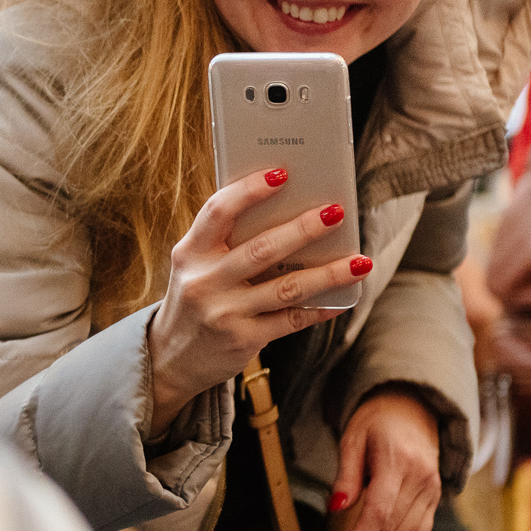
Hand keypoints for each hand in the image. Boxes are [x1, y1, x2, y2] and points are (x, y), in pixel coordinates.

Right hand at [147, 167, 371, 433]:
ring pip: (286, 287)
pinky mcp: (243, 340)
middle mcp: (204, 281)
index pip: (218, 211)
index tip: (282, 173)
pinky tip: (342, 299)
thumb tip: (290, 212)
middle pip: (262, 249)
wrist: (170, 358)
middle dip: (304, 229)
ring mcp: (224, 313)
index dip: (250, 190)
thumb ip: (227, 243)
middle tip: (336, 211)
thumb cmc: (195, 298)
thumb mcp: (196, 267)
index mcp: (190, 252)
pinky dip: (320, 308)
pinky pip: (291, 320)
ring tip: (360, 261)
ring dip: (328, 273)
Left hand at [324, 387, 440, 530]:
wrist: (413, 409)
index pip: (379, 512)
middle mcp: (421, 480)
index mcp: (398, 462)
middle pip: (393, 530)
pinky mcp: (435, 500)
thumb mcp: (352, 439)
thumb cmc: (376, 422)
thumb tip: (335, 508)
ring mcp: (432, 491)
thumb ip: (346, 475)